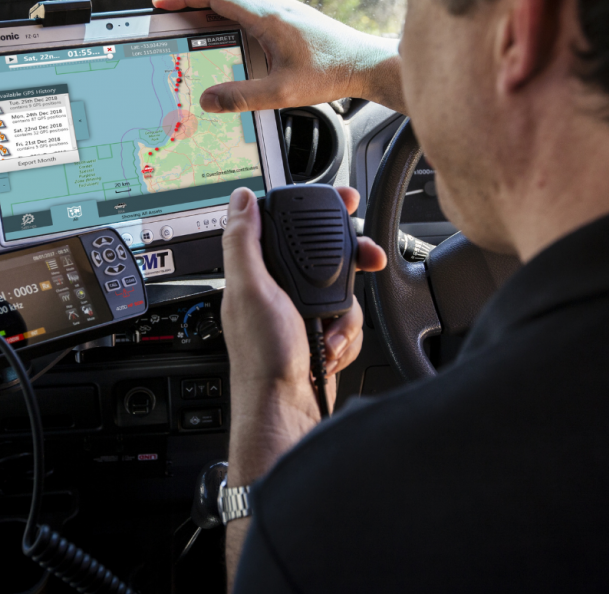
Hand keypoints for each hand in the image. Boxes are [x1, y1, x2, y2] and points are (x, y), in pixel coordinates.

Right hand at [152, 0, 404, 113]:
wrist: (363, 63)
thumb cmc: (328, 74)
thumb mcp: (281, 93)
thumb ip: (241, 97)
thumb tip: (207, 101)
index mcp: (265, 16)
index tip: (161, 3)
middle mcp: (272, 3)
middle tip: (170, 1)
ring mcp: (282, 3)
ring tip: (193, 1)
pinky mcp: (290, 10)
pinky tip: (232, 9)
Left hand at [221, 185, 386, 484]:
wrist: (287, 409)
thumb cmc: (263, 356)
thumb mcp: (250, 290)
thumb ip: (243, 241)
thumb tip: (240, 198)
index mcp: (258, 272)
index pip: (287, 226)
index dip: (316, 209)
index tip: (344, 199)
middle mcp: (277, 289)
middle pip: (326, 256)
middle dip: (350, 263)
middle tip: (368, 260)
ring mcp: (300, 312)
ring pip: (343, 288)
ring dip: (345, 312)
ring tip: (329, 330)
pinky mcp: (319, 332)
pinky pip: (348, 318)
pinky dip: (346, 334)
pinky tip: (330, 348)